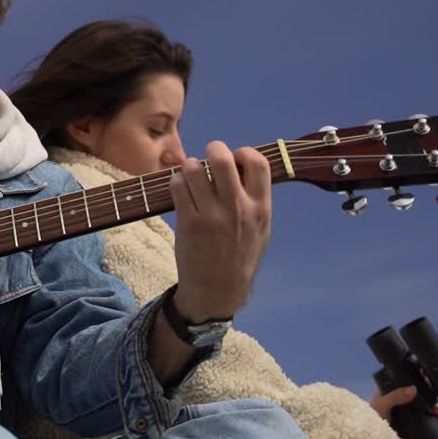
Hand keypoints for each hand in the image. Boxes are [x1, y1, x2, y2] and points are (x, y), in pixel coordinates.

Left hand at [170, 141, 271, 321]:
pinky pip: (177, 186)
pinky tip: (181, 188)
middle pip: (222, 158)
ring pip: (194, 168)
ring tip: (192, 174)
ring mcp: (211, 215)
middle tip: (208, 155)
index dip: (244, 152)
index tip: (236, 158)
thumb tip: (244, 168)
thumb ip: (256, 199)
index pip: (258, 163)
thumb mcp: (261, 229)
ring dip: (190, 165)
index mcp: (260, 208)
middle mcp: (237, 208)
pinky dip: (177, 181)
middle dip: (213, 148)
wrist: (218, 290)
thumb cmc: (240, 256)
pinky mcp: (188, 222)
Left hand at [369, 385, 437, 420]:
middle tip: (436, 394)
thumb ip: (395, 396)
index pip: (403, 381)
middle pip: (416, 393)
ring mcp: (405, 411)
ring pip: (422, 404)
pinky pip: (424, 416)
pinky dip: (432, 414)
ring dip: (431, 404)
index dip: (415, 379)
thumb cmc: (372, 418)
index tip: (427, 378)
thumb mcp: (382, 404)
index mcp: (388, 391)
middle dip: (427, 393)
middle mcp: (398, 400)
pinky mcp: (411, 422)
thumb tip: (413, 389)